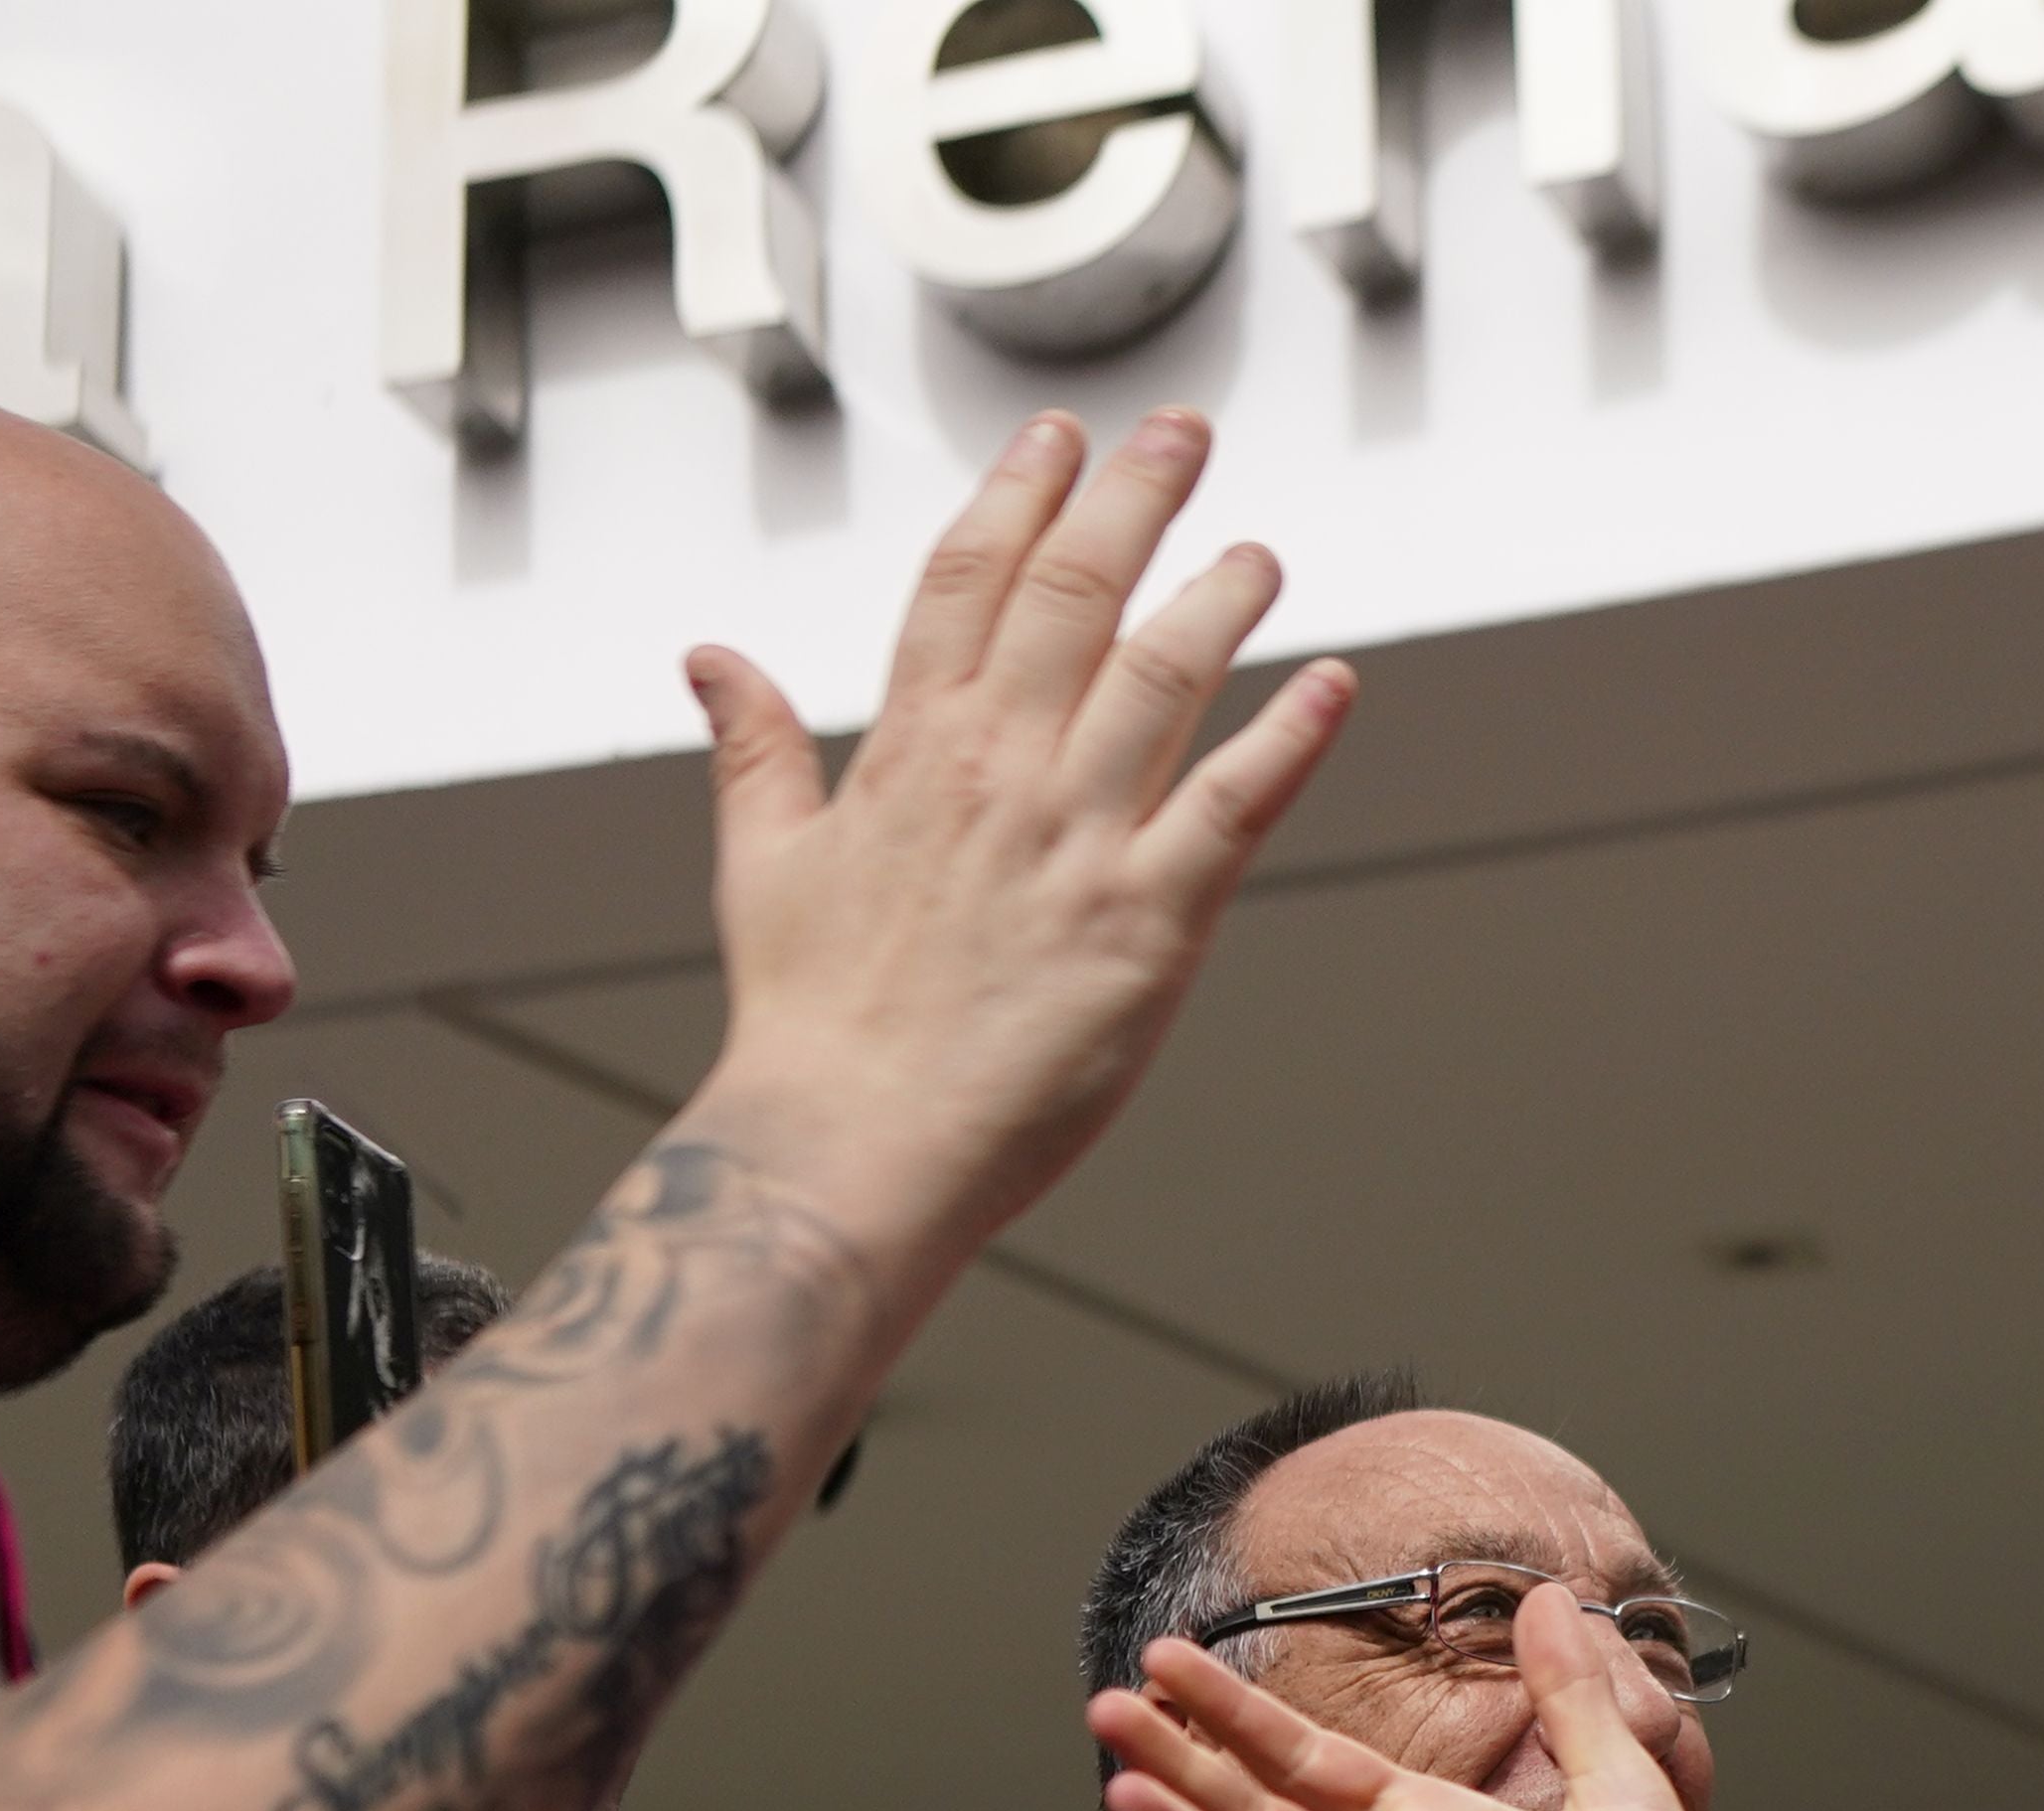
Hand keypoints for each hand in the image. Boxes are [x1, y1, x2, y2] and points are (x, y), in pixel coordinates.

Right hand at [682, 411, 1354, 1290]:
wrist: (851, 1143)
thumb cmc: (810, 1027)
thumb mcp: (761, 862)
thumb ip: (752, 749)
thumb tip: (711, 661)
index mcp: (909, 749)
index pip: (967, 578)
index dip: (1018, 493)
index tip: (1057, 437)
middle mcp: (999, 771)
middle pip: (1074, 593)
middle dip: (1132, 498)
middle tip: (1180, 434)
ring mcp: (1078, 838)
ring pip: (1163, 675)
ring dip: (1219, 598)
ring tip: (1257, 550)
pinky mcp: (1149, 919)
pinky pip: (1235, 804)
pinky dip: (1290, 737)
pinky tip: (1332, 683)